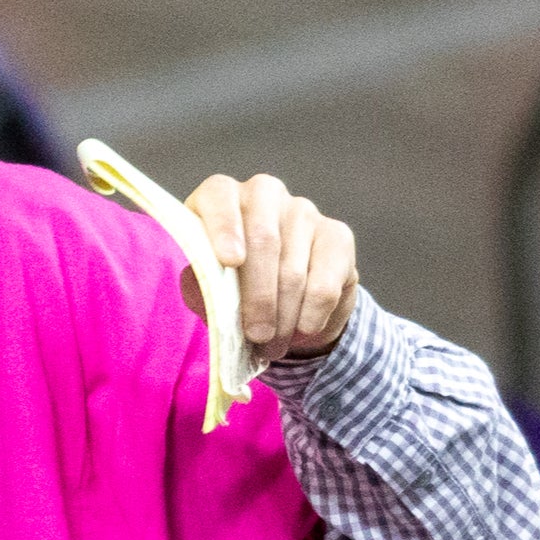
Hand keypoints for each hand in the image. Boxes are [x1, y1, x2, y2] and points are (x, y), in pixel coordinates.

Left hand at [184, 173, 359, 363]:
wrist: (282, 299)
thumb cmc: (233, 289)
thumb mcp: (207, 287)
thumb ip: (202, 285)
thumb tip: (206, 296)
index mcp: (222, 198)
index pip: (219, 198)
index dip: (224, 229)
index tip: (230, 261)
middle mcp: (263, 194)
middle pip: (264, 240)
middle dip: (258, 297)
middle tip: (256, 336)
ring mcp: (302, 211)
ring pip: (293, 271)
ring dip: (283, 318)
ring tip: (273, 346)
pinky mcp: (337, 235)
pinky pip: (324, 284)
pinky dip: (311, 315)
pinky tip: (302, 328)